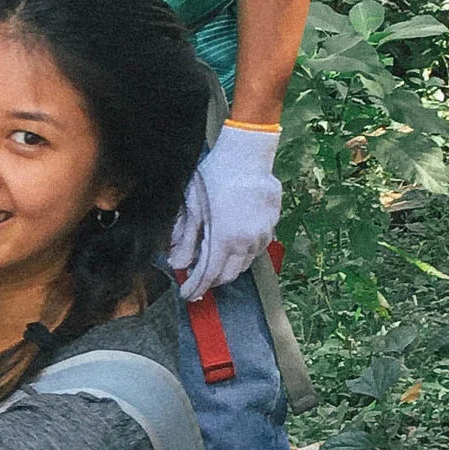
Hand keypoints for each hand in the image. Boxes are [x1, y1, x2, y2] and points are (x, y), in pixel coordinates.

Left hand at [169, 122, 281, 301]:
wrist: (247, 155)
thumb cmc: (216, 177)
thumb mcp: (193, 207)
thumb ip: (185, 239)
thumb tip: (177, 263)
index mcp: (224, 238)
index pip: (209, 274)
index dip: (196, 287)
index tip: (186, 294)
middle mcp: (246, 241)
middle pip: (228, 275)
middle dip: (211, 280)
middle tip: (197, 279)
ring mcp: (262, 234)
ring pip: (244, 264)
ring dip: (228, 267)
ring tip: (213, 261)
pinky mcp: (272, 226)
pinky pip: (256, 250)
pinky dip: (243, 254)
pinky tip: (233, 246)